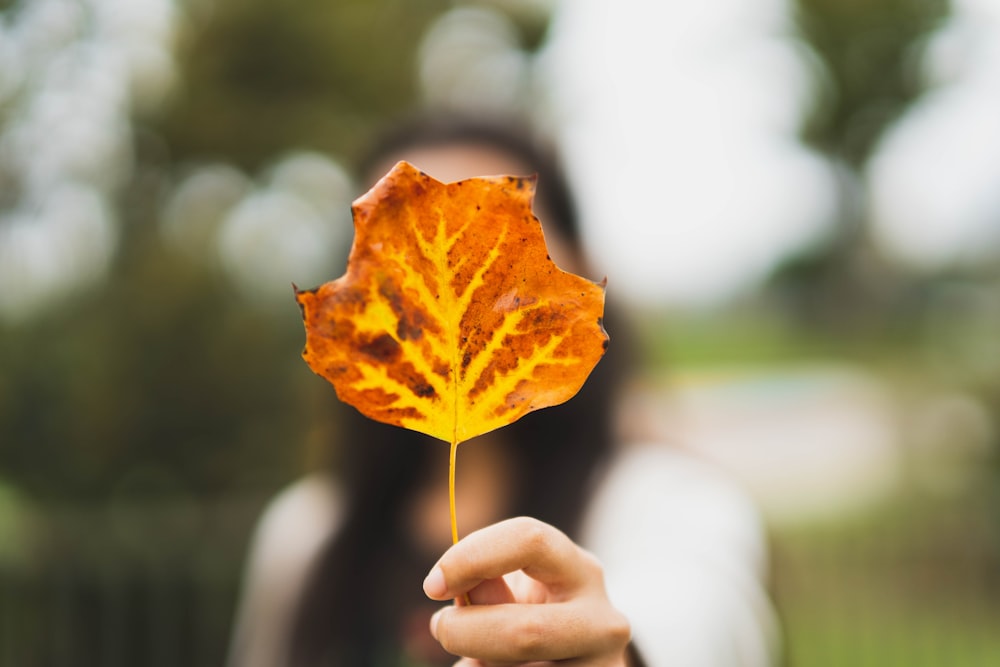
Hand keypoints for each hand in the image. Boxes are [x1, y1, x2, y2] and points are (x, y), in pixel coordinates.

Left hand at [422, 516, 631, 665]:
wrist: (579, 662)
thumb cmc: (532, 617)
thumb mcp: (516, 592)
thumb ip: (488, 584)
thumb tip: (454, 590)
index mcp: (582, 572)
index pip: (529, 540)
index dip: (471, 558)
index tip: (433, 584)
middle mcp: (603, 622)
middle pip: (523, 632)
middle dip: (466, 633)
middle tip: (441, 628)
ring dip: (477, 662)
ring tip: (480, 657)